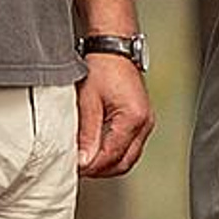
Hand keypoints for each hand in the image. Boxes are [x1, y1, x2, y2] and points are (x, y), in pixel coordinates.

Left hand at [76, 53, 154, 177]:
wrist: (114, 49)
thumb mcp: (88, 101)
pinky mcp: (141, 121)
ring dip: (107, 164)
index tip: (73, 168)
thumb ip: (87, 134)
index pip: (112, 156)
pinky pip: (130, 147)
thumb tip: (84, 161)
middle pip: (124, 163)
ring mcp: (146, 123)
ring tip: (85, 160)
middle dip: (100, 170)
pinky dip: (113, 153)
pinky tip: (96, 150)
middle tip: (77, 168)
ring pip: (128, 158)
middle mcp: (145, 123)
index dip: (91, 166)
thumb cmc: (102, 68)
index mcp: (134, 118)